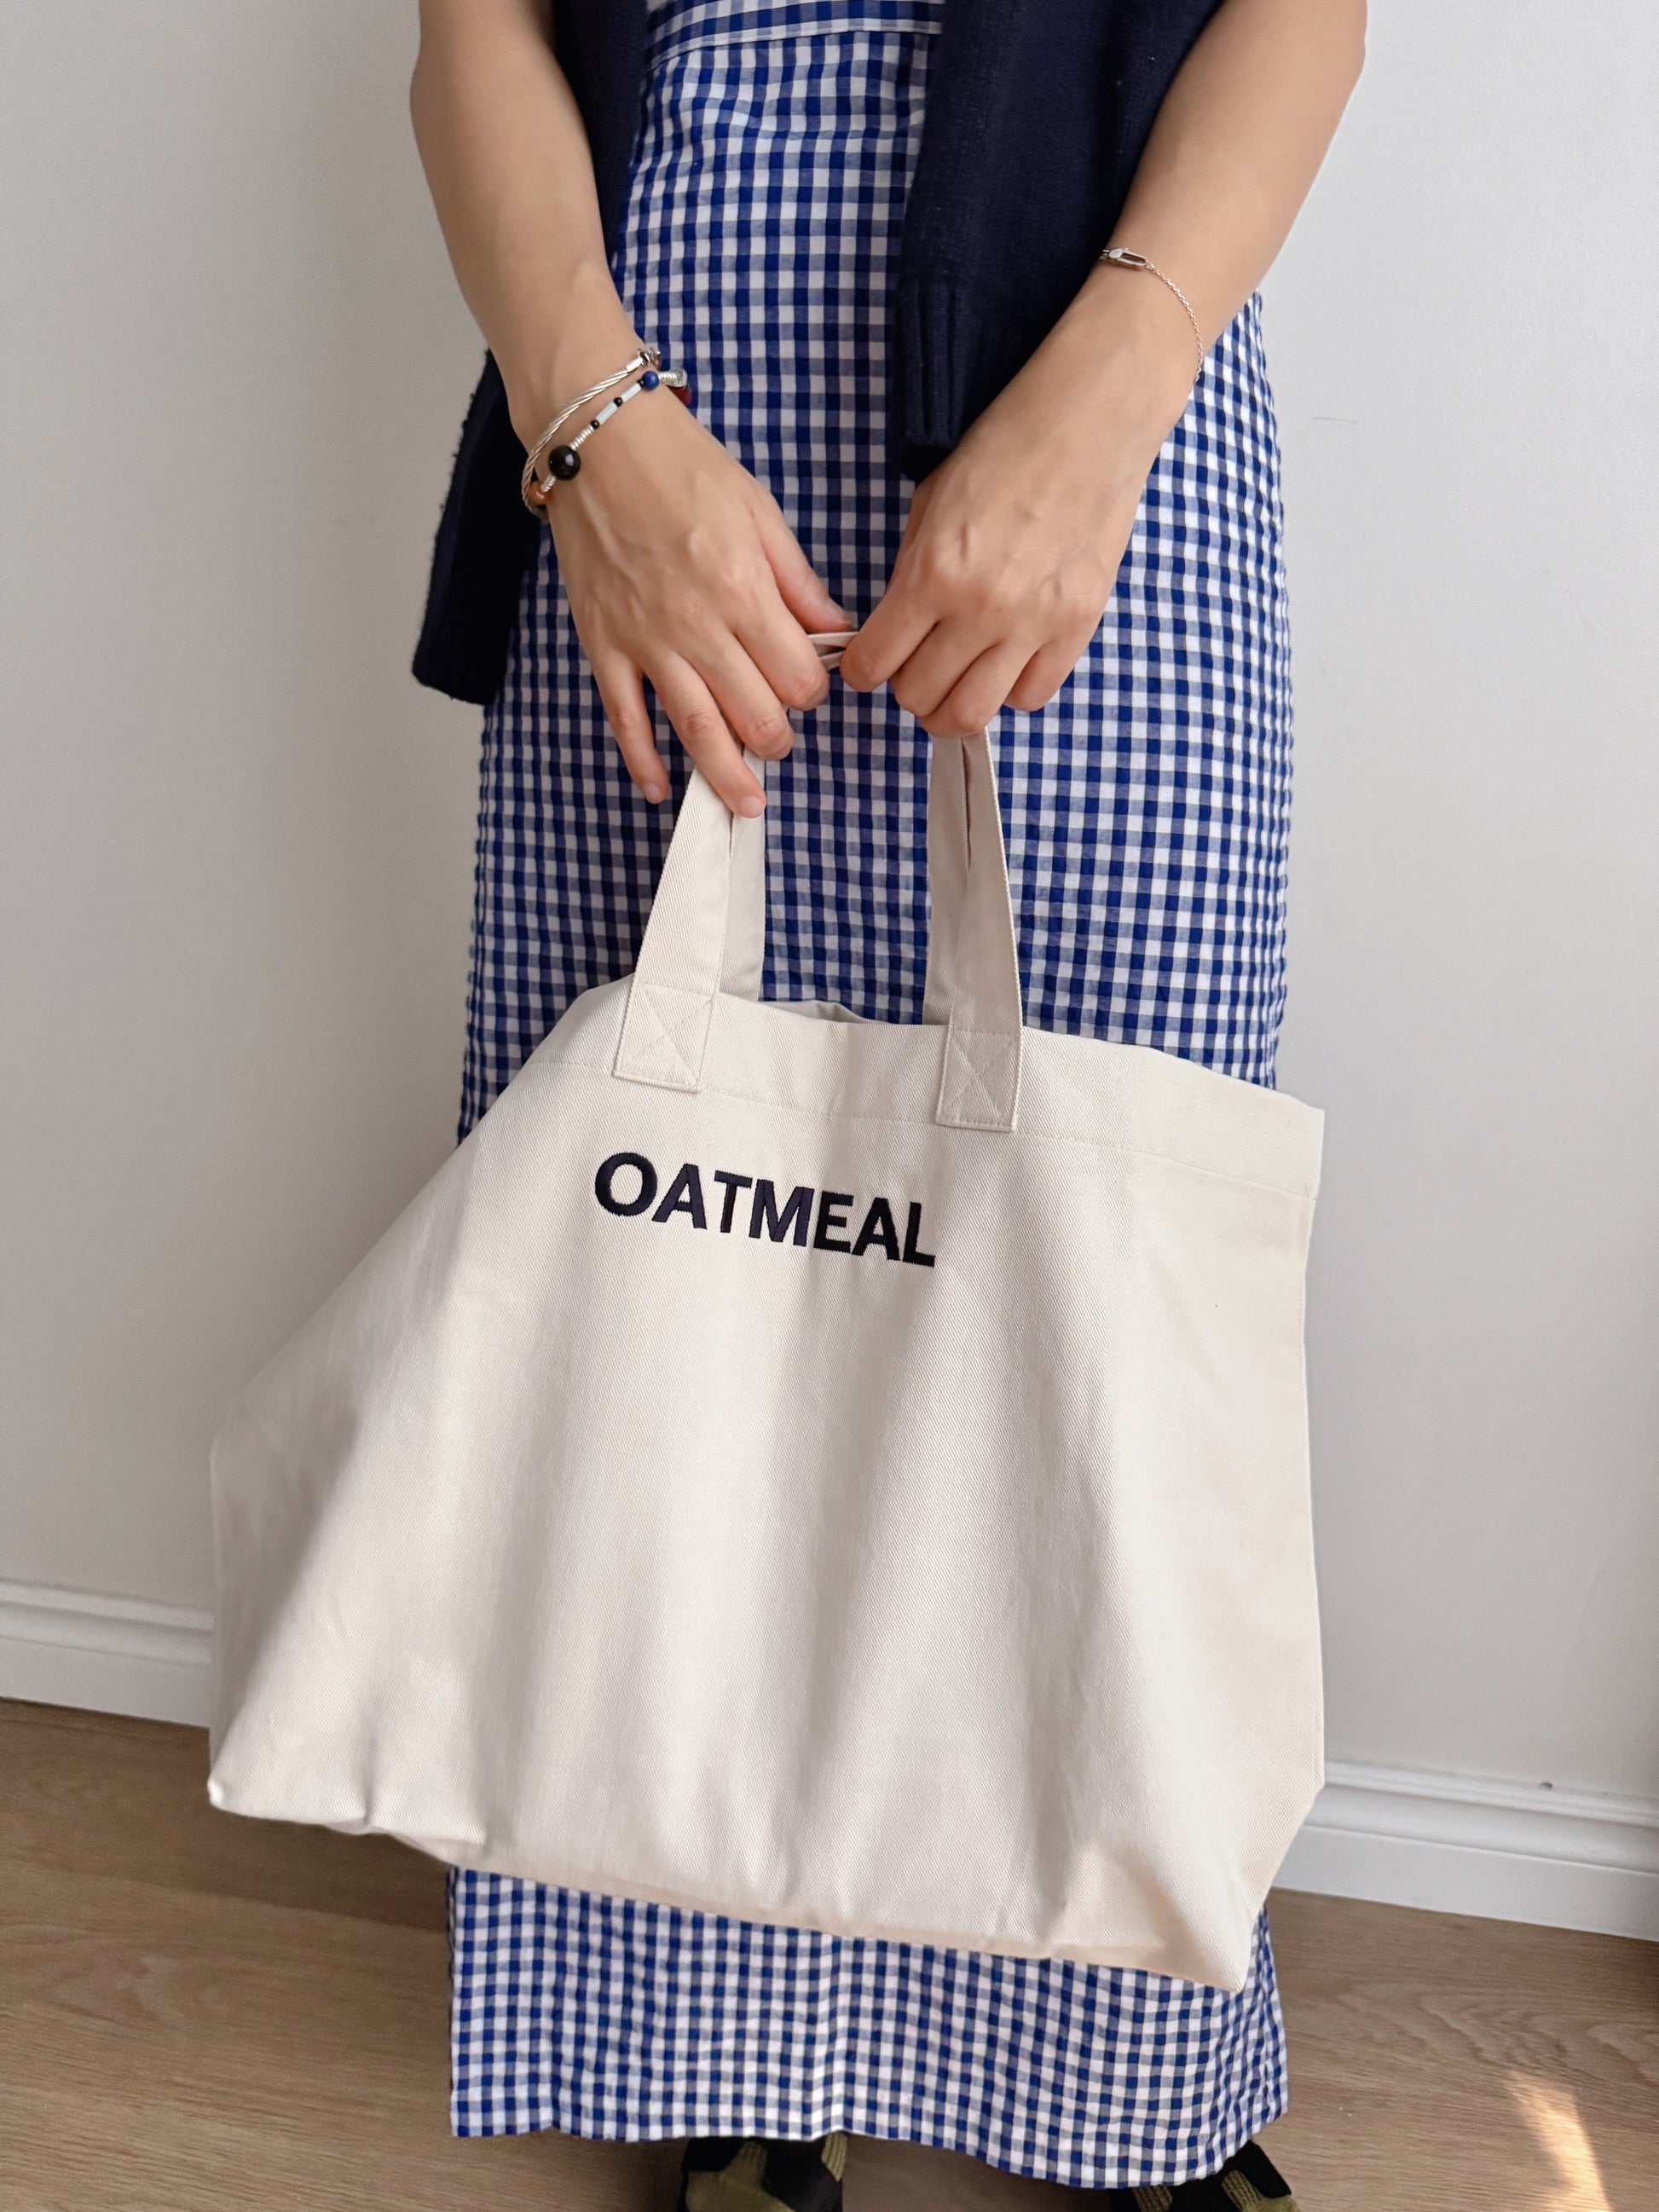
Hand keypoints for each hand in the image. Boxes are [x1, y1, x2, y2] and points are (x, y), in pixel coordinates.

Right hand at [539, 385, 847, 814]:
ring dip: (726, 776)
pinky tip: (660, 789)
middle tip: (780, 740)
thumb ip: (797, 583)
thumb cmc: (682, 467)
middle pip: (754, 715)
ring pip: (696, 731)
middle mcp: (697, 626)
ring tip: (747, 804)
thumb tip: (835, 634)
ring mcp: (646, 642)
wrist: (597, 442)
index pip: (797, 676)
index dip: (813, 691)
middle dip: (777, 738)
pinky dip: (642, 761)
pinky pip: (624, 719)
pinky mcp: (604, 646)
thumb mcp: (760, 513)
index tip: (808, 684)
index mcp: (744, 590)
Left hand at [839, 278, 1195, 736]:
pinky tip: (1004, 662)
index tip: (869, 662)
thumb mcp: (931, 501)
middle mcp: (981, 608)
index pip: (875, 664)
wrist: (1091, 418)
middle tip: (913, 666)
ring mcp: (1034, 623)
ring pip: (972, 714)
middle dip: (906, 688)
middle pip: (921, 698)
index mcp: (933, 572)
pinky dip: (1009, 690)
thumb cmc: (1005, 445)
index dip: (863, 670)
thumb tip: (895, 629)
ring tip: (954, 679)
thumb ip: (909, 571)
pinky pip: (1031, 696)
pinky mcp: (1077, 626)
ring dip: (952, 705)